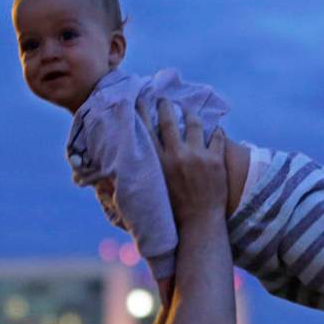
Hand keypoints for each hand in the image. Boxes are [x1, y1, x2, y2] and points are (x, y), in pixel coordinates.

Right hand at [139, 98, 226, 225]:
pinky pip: (217, 138)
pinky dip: (216, 131)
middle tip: (164, 99)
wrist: (198, 224)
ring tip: (188, 110)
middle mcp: (176, 155)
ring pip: (194, 124)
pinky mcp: (216, 161)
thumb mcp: (149, 192)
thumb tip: (106, 177)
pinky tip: (215, 128)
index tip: (141, 99)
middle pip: (169, 120)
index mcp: (157, 163)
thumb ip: (135, 179)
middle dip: (165, 105)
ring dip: (191, 114)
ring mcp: (198, 156)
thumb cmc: (171, 213)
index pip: (147, 129)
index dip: (143, 111)